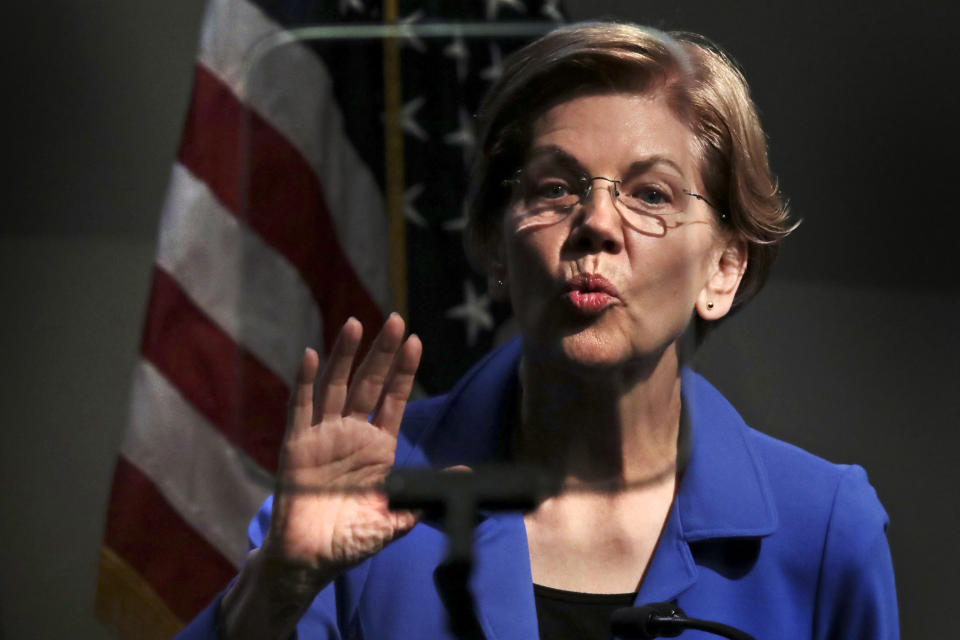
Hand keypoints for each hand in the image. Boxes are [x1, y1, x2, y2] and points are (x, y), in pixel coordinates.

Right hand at [264, 313, 422, 577]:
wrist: (312, 561)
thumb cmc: (352, 540)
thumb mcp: (397, 518)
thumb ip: (427, 494)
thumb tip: (466, 477)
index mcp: (377, 448)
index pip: (393, 400)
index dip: (403, 372)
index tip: (416, 341)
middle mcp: (351, 434)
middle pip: (367, 384)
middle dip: (381, 352)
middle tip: (395, 319)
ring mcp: (322, 436)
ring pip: (334, 386)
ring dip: (343, 355)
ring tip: (355, 324)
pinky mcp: (296, 445)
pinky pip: (300, 408)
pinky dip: (304, 382)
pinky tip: (309, 354)